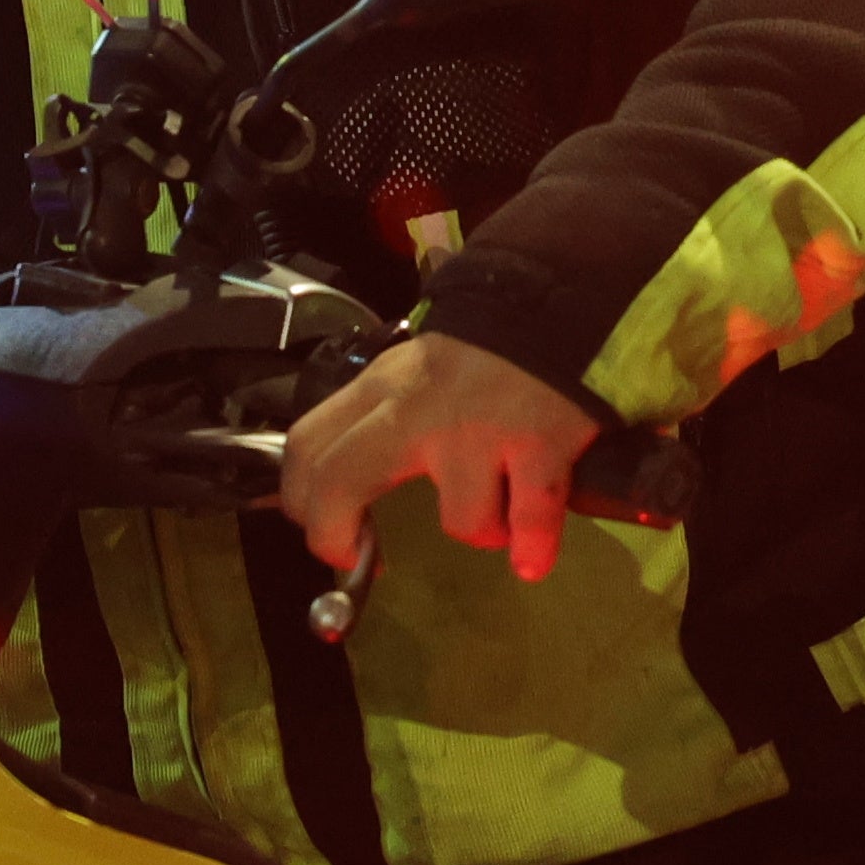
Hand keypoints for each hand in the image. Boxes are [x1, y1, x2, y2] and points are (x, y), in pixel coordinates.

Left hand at [276, 331, 603, 583]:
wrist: (559, 304)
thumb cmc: (481, 352)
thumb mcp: (412, 371)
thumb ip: (380, 420)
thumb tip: (350, 492)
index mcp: (381, 387)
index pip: (307, 446)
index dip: (305, 505)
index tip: (331, 535)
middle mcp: (418, 408)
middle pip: (341, 481)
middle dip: (339, 536)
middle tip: (366, 560)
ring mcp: (478, 430)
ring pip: (462, 522)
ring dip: (485, 529)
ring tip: (503, 507)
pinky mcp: (538, 444)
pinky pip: (530, 522)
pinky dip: (533, 547)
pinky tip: (533, 555)